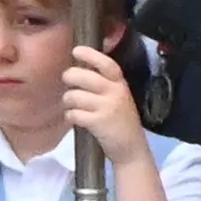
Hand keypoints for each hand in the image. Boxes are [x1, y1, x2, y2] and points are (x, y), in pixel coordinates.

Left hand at [59, 43, 149, 161]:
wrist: (132, 148)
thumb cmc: (121, 121)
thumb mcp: (119, 98)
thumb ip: (105, 84)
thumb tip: (79, 70)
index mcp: (120, 84)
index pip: (106, 64)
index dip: (90, 55)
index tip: (76, 51)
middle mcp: (115, 92)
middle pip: (81, 76)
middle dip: (69, 78)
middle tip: (70, 85)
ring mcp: (107, 107)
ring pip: (73, 95)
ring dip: (68, 102)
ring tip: (74, 107)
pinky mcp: (97, 122)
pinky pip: (72, 113)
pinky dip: (70, 116)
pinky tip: (77, 119)